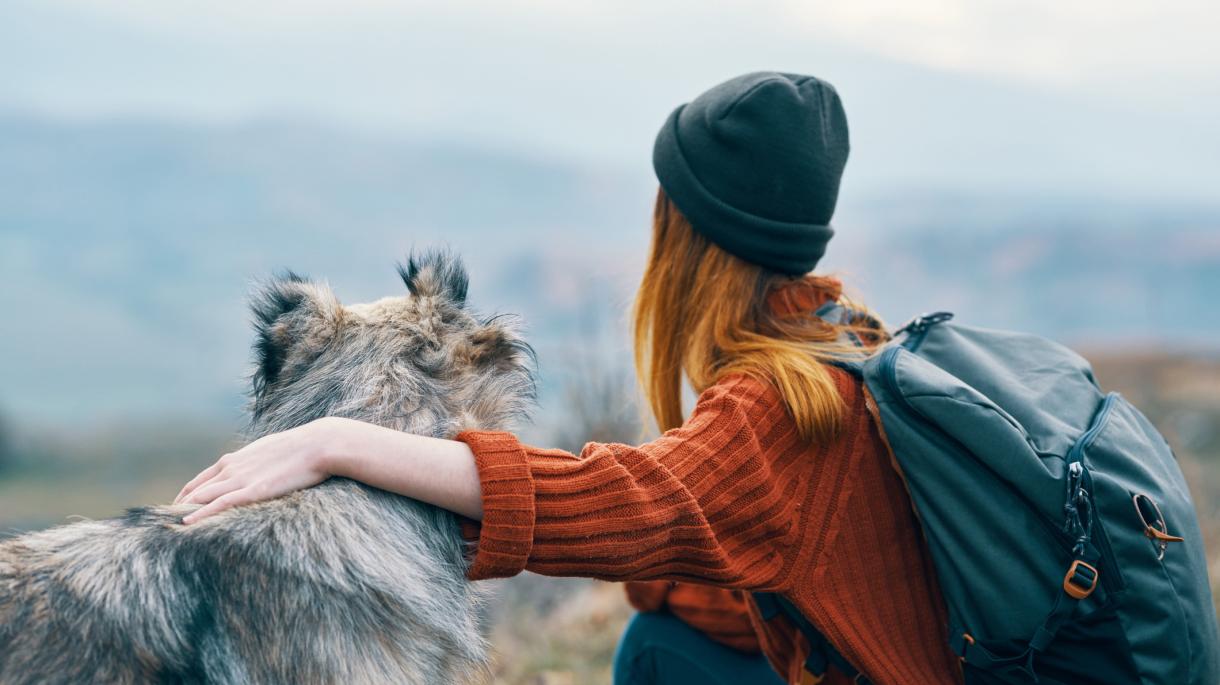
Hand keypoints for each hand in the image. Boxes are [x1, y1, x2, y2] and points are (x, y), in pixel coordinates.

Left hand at [174, 417, 352, 522]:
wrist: (318, 444)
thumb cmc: (301, 448)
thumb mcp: (270, 452)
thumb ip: (256, 463)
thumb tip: (257, 471)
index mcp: (236, 458)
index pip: (202, 479)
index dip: (187, 493)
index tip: (177, 506)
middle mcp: (232, 467)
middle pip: (196, 489)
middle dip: (180, 505)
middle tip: (164, 521)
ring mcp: (241, 479)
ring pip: (202, 497)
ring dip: (185, 511)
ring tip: (168, 526)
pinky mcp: (253, 490)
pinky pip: (219, 504)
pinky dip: (201, 514)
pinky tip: (187, 524)